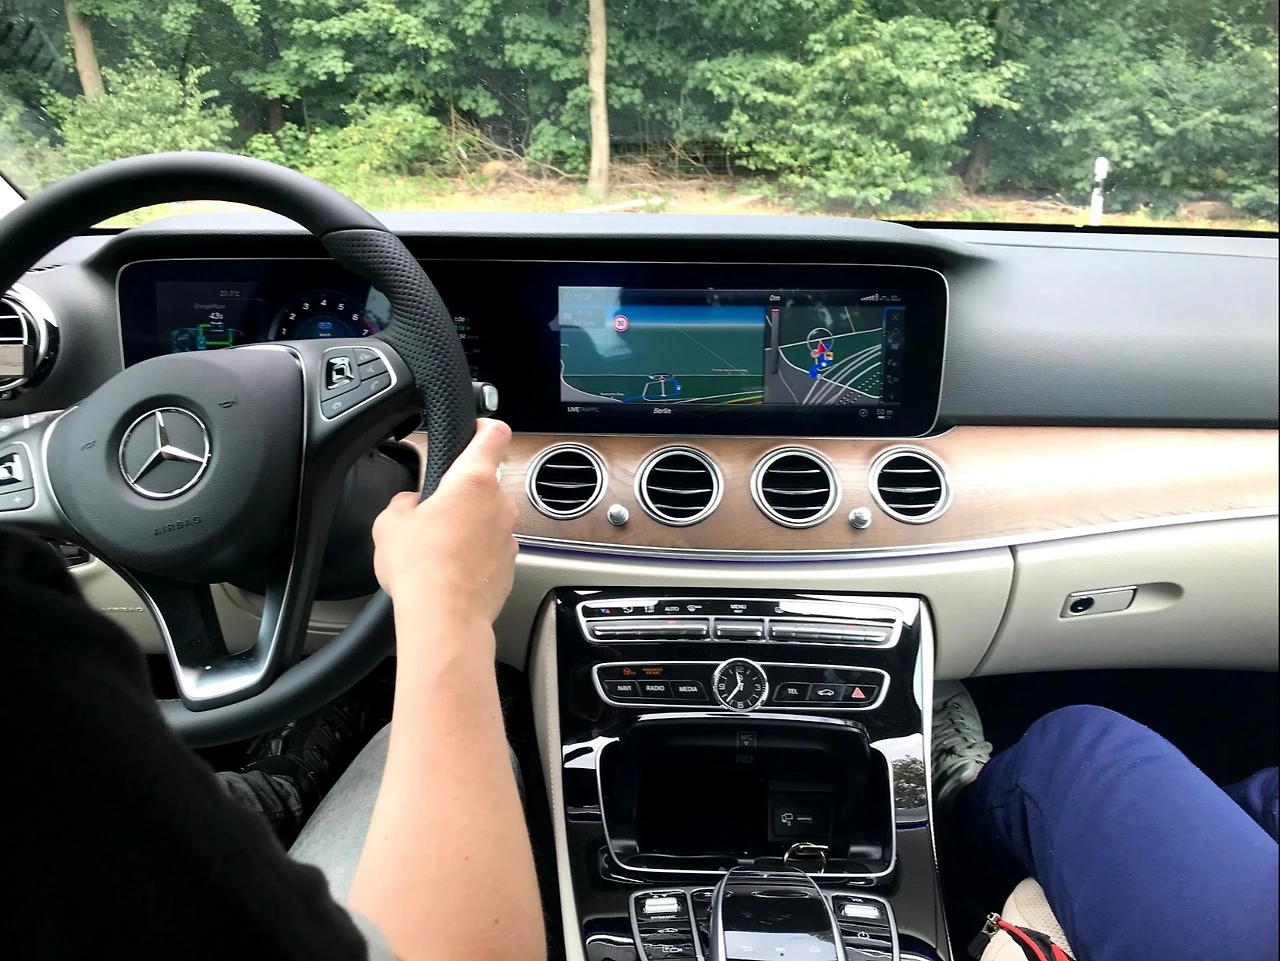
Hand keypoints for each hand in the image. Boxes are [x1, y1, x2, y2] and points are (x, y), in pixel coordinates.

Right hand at [372, 419, 518, 629]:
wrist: (444, 618)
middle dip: (460, 496)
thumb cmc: (421, 567)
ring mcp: (508, 536)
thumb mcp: (391, 522)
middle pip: (483, 485)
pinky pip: (490, 550)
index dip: (484, 426)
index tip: (476, 428)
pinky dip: (474, 556)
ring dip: (468, 528)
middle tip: (433, 514)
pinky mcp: (509, 566)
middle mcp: (499, 504)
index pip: (492, 435)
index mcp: (473, 480)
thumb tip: (411, 505)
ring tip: (438, 550)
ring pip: (487, 521)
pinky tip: (450, 571)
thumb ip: (404, 503)